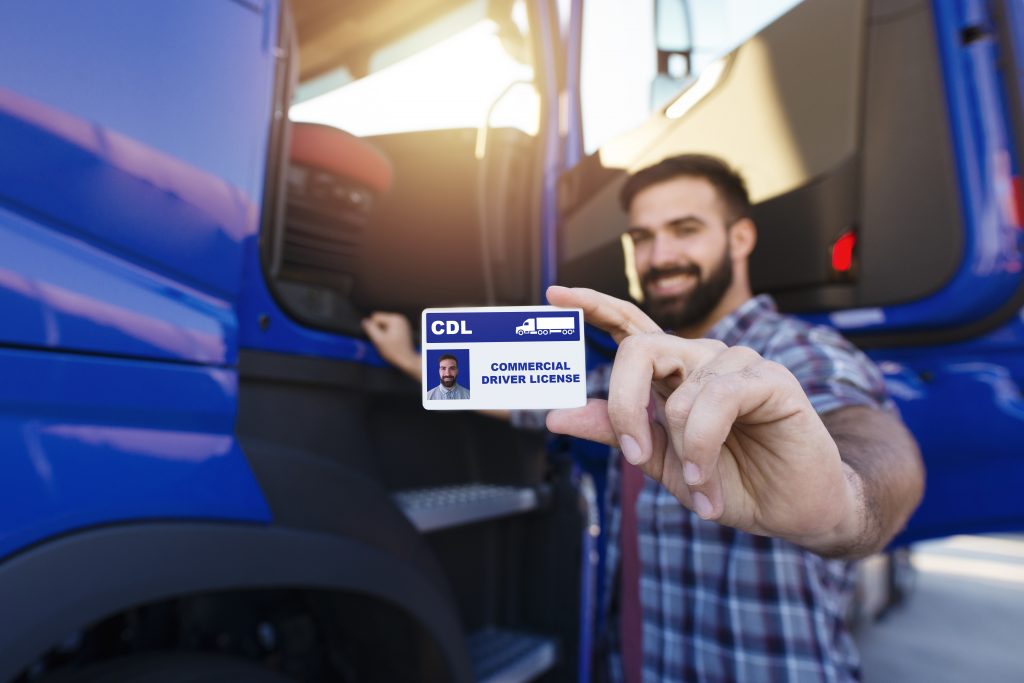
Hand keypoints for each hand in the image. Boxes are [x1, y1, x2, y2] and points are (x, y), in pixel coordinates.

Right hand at [362, 312, 420, 379]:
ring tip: (387, 342)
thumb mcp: (378, 340)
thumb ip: (370, 329)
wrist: (407, 360)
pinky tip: (391, 342)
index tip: (379, 338)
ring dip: (382, 333)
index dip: (373, 328)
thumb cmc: (393, 351)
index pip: (376, 317)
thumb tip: (364, 321)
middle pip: (380, 320)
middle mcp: (400, 318)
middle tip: (383, 341)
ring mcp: (402, 323)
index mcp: (395, 319)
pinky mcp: (403, 329)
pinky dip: (388, 334)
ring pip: (384, 325)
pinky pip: (390, 328)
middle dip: (379, 330)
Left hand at [545, 286, 858, 550]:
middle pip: (640, 349)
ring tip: (701, 485)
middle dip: (625, 405)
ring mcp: (737, 363)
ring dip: (682, 450)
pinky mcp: (770, 379)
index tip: (554, 292)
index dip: (593, 305)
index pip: (629, 326)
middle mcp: (701, 359)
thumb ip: (613, 432)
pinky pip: (715, 401)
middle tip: (635, 455)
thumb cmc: (730, 482)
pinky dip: (703, 447)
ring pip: (679, 391)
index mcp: (673, 373)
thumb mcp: (660, 462)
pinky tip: (710, 479)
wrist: (791, 510)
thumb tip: (556, 415)